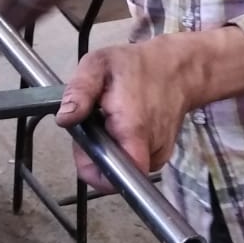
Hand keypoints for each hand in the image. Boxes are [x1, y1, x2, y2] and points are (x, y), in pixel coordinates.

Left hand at [54, 41, 190, 192]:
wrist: (178, 69)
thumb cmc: (138, 66)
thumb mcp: (99, 65)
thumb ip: (80, 90)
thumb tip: (65, 118)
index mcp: (133, 129)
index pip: (115, 178)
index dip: (92, 169)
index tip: (86, 144)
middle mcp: (151, 149)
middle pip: (112, 172)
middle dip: (95, 152)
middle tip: (94, 120)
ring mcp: (159, 155)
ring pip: (122, 168)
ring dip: (109, 149)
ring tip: (111, 119)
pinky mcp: (161, 156)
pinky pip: (134, 162)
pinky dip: (124, 148)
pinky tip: (124, 125)